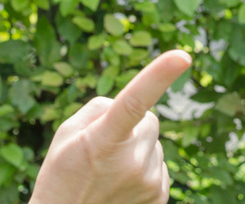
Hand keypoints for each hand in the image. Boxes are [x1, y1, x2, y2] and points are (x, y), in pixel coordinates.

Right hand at [29, 50, 192, 203]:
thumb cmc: (62, 176)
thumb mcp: (67, 134)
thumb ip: (101, 109)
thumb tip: (134, 103)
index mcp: (104, 140)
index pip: (134, 101)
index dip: (158, 76)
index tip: (182, 56)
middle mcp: (131, 162)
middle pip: (149, 120)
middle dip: (133, 125)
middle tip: (103, 147)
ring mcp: (148, 183)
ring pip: (154, 144)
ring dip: (137, 149)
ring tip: (109, 172)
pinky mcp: (159, 198)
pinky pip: (159, 165)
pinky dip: (144, 168)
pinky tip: (122, 183)